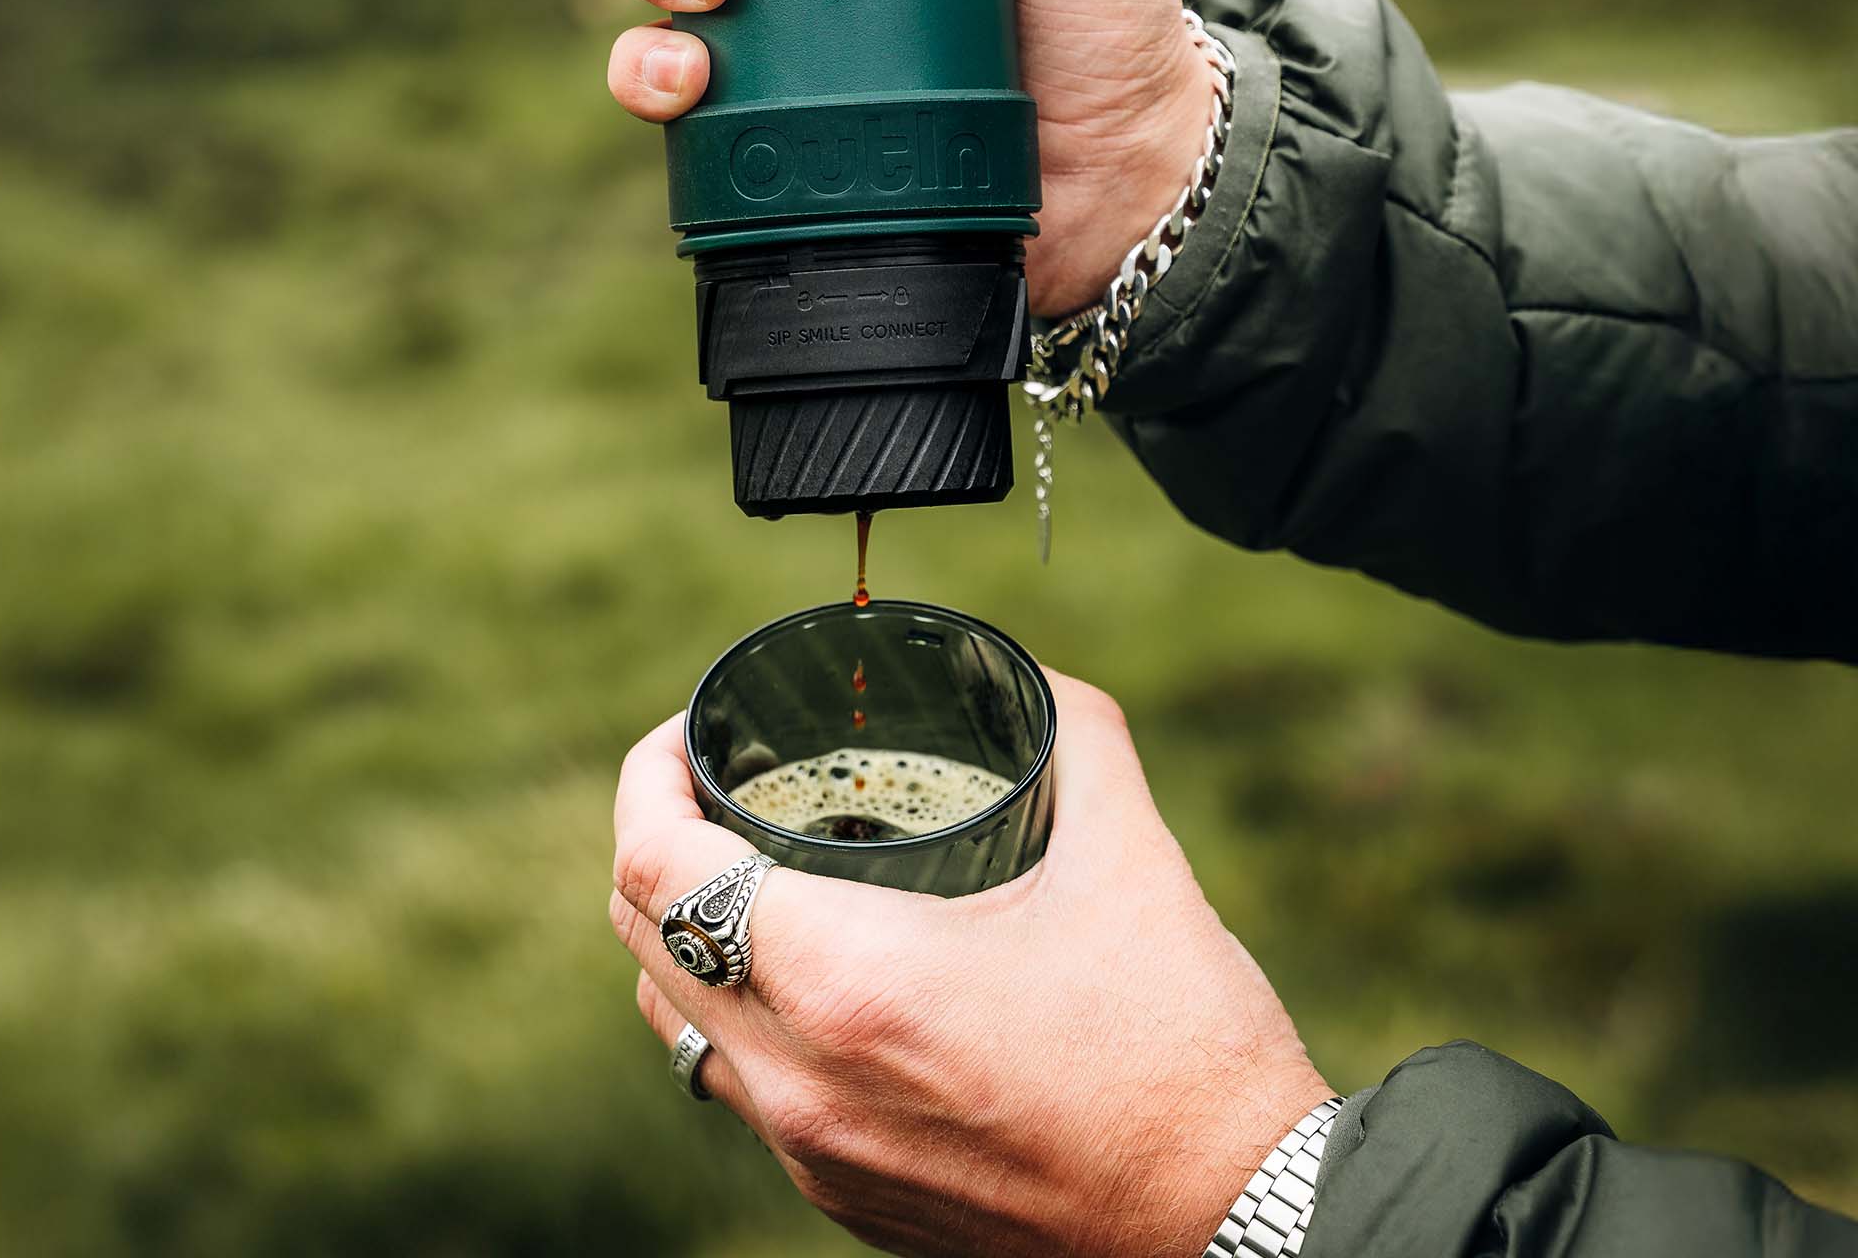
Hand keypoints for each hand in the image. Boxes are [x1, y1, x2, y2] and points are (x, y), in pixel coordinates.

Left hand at [610, 673, 1328, 1256]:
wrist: (1235, 1225)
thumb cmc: (1180, 1049)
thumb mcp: (1129, 855)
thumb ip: (1072, 734)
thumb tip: (1025, 676)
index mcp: (845, 984)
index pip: (656, 866)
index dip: (647, 776)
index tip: (690, 730)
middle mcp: (799, 1083)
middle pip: (643, 943)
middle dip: (658, 839)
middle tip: (716, 779)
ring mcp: (813, 1157)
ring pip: (678, 1026)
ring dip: (688, 931)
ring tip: (752, 866)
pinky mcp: (845, 1202)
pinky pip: (739, 1089)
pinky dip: (740, 1012)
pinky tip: (814, 970)